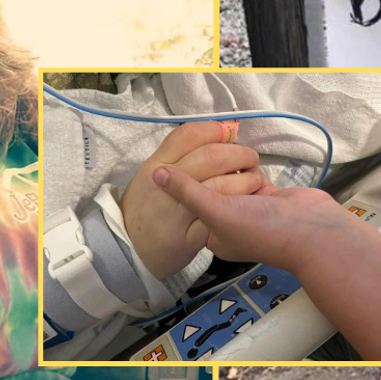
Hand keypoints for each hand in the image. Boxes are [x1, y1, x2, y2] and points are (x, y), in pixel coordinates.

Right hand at [120, 122, 266, 278]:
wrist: (127, 250)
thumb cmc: (142, 209)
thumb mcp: (149, 176)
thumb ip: (174, 158)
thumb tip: (210, 134)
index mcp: (154, 164)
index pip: (187, 136)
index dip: (214, 130)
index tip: (230, 130)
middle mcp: (163, 184)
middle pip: (209, 157)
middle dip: (237, 153)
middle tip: (249, 156)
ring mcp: (176, 212)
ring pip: (218, 184)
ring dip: (243, 178)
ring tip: (253, 177)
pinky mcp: (189, 236)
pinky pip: (220, 215)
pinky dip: (237, 203)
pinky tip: (247, 200)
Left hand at [150, 164, 350, 271]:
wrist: (312, 231)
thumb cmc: (261, 229)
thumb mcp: (217, 212)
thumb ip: (188, 192)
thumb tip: (155, 174)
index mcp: (213, 233)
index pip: (192, 203)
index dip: (188, 182)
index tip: (183, 163)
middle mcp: (230, 221)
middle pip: (212, 188)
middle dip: (214, 171)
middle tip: (212, 155)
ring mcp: (250, 209)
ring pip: (232, 178)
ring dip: (235, 167)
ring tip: (235, 160)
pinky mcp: (269, 196)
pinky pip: (252, 176)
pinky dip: (253, 169)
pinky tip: (253, 164)